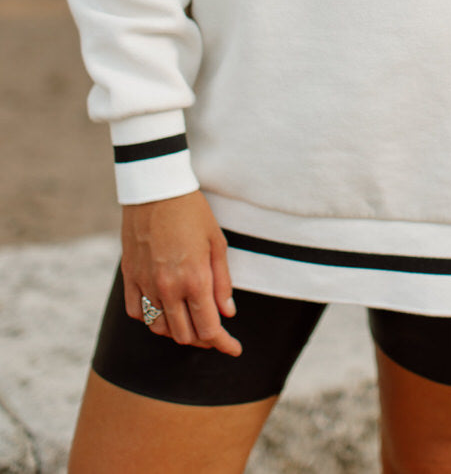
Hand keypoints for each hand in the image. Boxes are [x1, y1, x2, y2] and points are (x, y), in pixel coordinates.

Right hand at [121, 189, 241, 355]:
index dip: (223, 344)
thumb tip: (228, 314)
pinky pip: (137, 312)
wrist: (156, 188)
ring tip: (191, 321)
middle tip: (216, 332)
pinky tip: (164, 310)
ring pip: (159, 328)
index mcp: (195, 279)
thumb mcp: (217, 243)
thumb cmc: (192, 212)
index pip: (208, 329)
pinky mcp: (129, 276)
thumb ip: (222, 282)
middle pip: (184, 335)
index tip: (233, 349)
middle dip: (203, 339)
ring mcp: (146, 284)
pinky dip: (151, 318)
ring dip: (177, 331)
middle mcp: (168, 287)